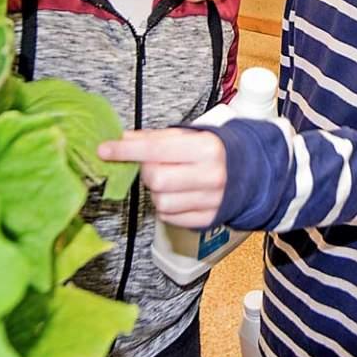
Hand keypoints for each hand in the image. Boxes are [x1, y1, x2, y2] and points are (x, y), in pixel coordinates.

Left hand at [97, 129, 227, 228]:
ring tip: (169, 182)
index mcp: (206, 148)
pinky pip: (170, 218)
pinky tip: (177, 195)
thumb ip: (155, 138)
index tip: (104, 150)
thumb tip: (123, 140)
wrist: (251, 173)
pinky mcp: (207, 220)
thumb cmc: (214, 151)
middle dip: (146, 172)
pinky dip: (166, 207)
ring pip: (160, 202)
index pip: (156, 150)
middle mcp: (211, 175)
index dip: (126, 150)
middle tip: (154, 166)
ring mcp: (211, 201)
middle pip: (156, 180)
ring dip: (156, 192)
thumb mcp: (189, 135)